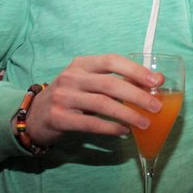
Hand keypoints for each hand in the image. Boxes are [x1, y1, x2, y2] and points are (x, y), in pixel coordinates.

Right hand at [17, 54, 162, 146]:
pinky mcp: (58, 118)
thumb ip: (120, 80)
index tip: (156, 81)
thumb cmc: (73, 96)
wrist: (35, 115)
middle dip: (137, 95)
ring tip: (145, 123)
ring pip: (102, 104)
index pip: (112, 61)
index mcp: (83, 64)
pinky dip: (110, 128)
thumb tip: (157, 80)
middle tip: (156, 106)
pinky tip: (124, 131)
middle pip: (110, 84)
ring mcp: (63, 97)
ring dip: (128, 114)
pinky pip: (90, 123)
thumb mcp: (92, 82)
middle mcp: (71, 77)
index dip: (136, 70)